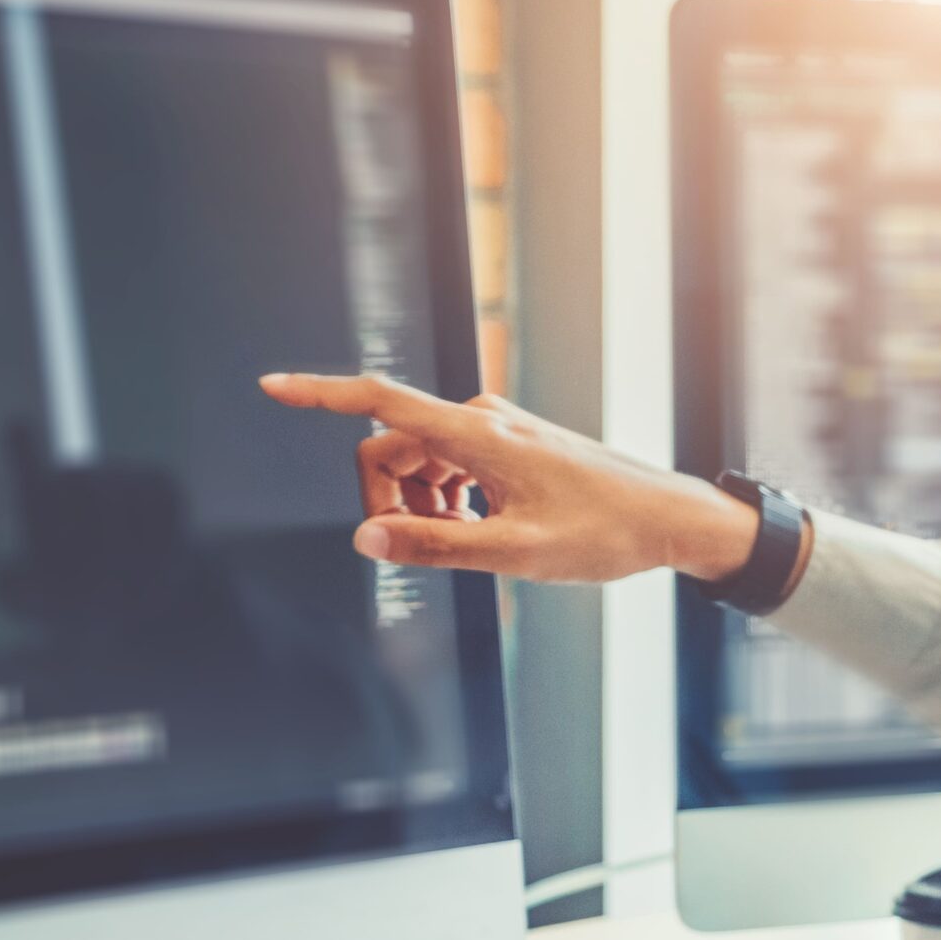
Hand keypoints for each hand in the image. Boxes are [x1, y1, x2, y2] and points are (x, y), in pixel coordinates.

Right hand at [258, 373, 786, 585]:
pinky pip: (448, 467)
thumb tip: (367, 539)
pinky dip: (446, 502)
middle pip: (390, 448)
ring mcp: (496, 430)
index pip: (379, 401)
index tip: (272, 387)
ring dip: (421, 506)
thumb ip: (436, 546)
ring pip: (419, 462)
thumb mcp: (515, 552)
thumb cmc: (603, 533)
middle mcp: (481, 420)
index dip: (320, 393)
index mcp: (477, 435)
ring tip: (466, 545)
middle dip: (387, 499)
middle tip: (421, 549)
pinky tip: (480, 533)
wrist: (669, 518)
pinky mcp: (509, 445)